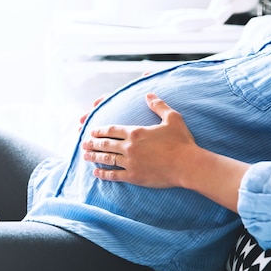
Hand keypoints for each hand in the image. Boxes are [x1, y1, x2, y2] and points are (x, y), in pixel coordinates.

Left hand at [81, 93, 249, 211]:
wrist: (187, 165)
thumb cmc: (182, 141)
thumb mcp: (172, 118)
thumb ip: (158, 106)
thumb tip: (149, 94)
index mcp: (135, 132)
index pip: (112, 129)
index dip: (100, 130)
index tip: (91, 130)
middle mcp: (129, 147)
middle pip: (105, 144)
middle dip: (92, 143)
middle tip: (83, 143)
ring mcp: (130, 163)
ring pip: (106, 159)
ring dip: (94, 157)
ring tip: (85, 155)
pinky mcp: (134, 176)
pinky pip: (114, 175)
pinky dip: (103, 174)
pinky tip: (96, 173)